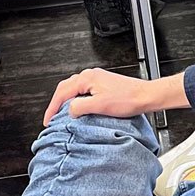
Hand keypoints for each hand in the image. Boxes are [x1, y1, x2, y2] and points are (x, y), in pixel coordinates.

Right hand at [44, 68, 162, 124]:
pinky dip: (75, 100)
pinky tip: (78, 109)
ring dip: (65, 101)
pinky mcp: (102, 85)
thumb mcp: (100, 106)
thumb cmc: (128, 99)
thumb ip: (80, 107)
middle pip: (65, 88)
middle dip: (56, 103)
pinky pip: (82, 91)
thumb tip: (69, 110)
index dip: (52, 108)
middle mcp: (90, 75)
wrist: (145, 97)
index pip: (62, 92)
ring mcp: (96, 79)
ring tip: (62, 115)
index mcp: (86, 78)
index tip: (48, 120)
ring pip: (73, 89)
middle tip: (51, 118)